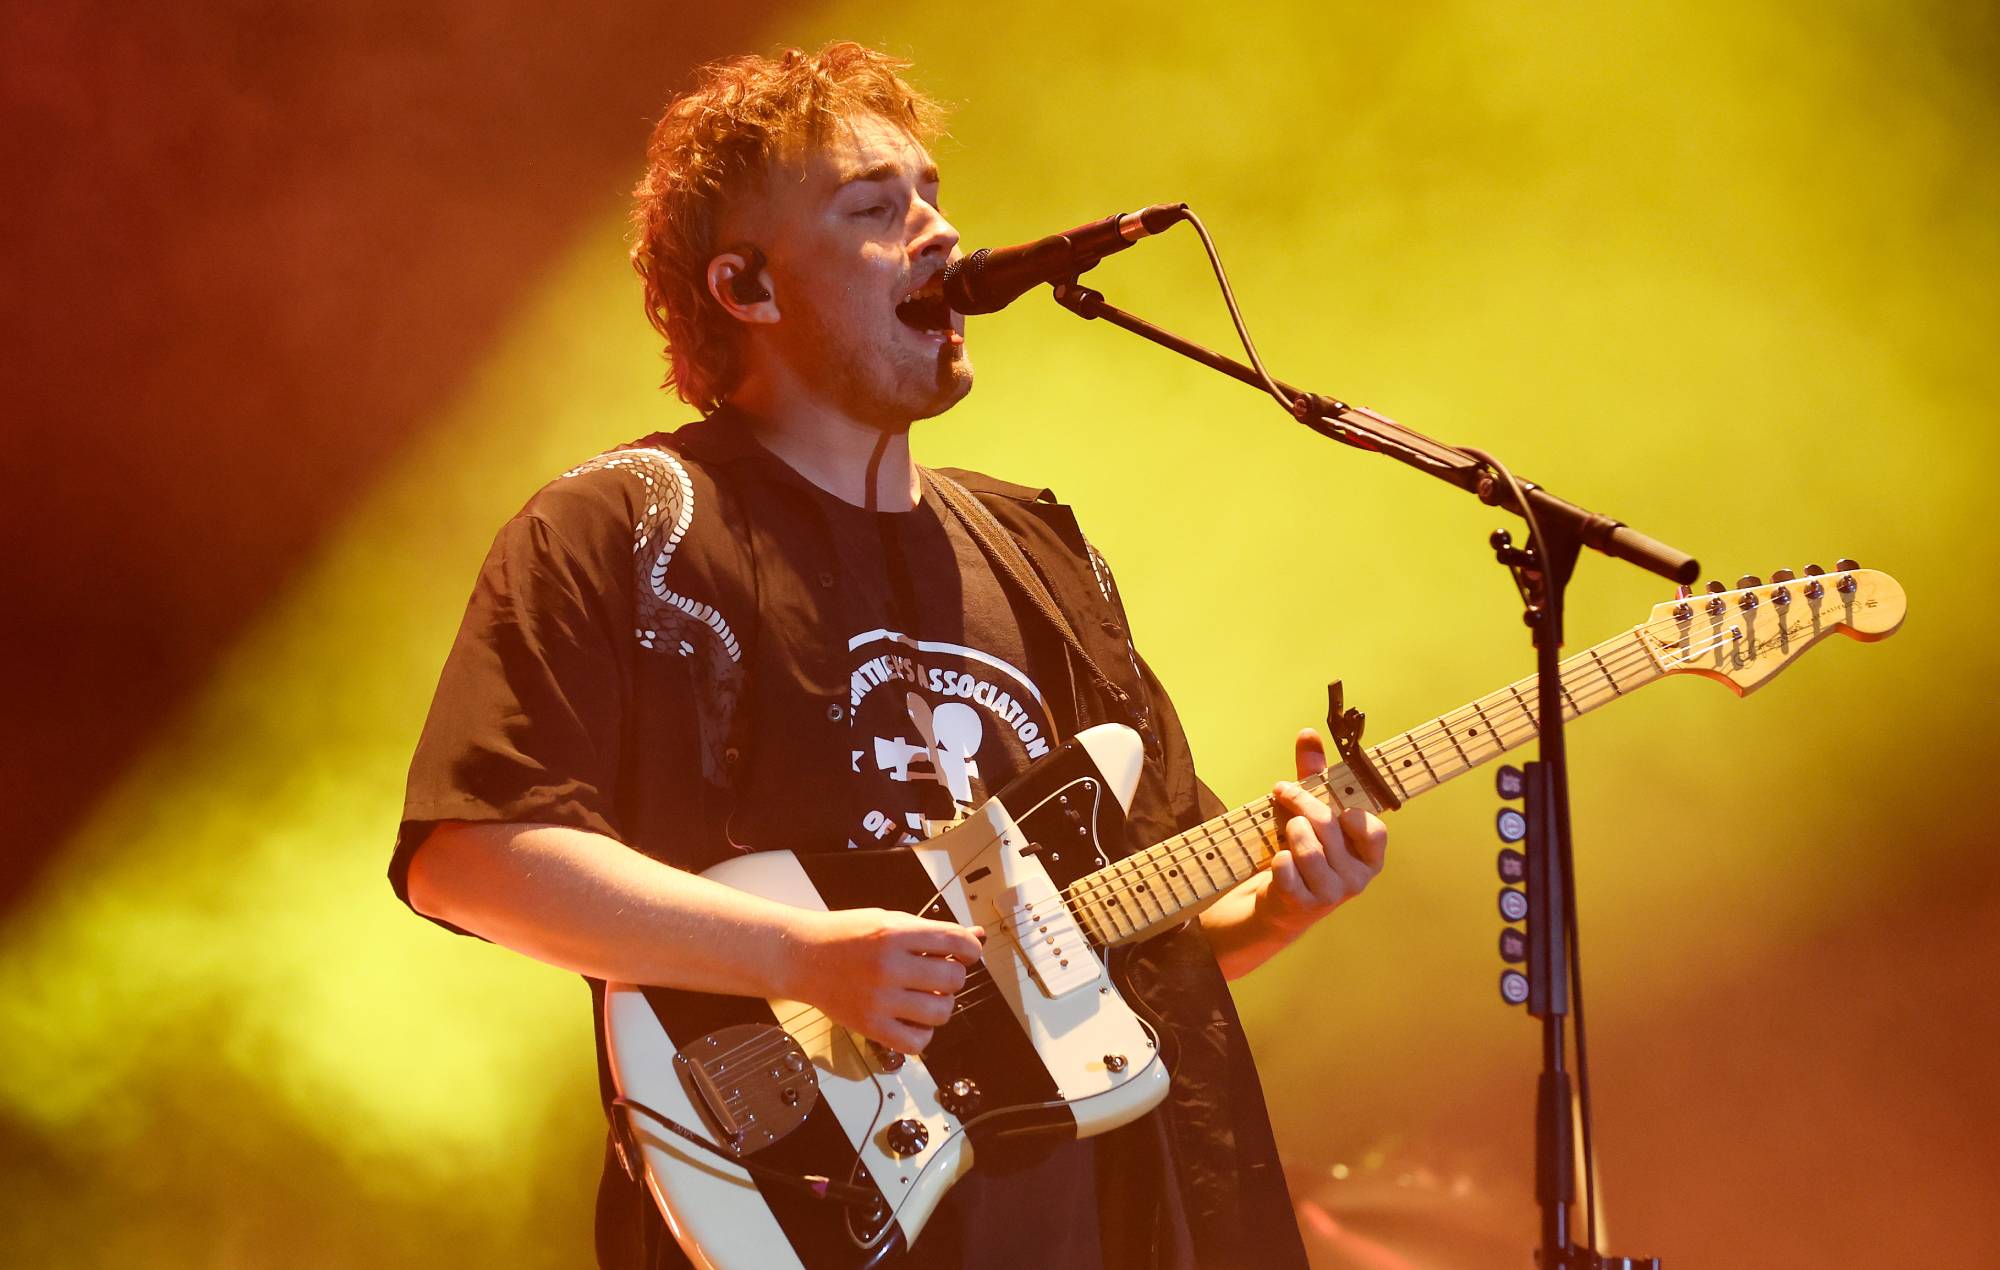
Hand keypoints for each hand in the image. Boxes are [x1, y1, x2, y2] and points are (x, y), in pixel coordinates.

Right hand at [787, 907, 984, 1053]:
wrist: (803, 957)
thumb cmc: (845, 936)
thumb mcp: (890, 920)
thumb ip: (933, 931)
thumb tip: (976, 937)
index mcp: (894, 934)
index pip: (956, 943)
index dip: (971, 949)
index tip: (967, 954)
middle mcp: (888, 967)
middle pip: (953, 979)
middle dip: (953, 976)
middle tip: (938, 973)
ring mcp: (879, 1000)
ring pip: (941, 1011)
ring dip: (942, 1004)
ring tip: (925, 996)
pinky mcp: (870, 1026)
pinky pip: (917, 1042)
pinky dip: (924, 1033)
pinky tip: (914, 1018)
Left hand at [1263, 728, 1388, 932]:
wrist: (1277, 905)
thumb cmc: (1300, 852)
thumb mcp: (1311, 813)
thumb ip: (1314, 776)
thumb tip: (1308, 733)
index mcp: (1369, 857)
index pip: (1373, 829)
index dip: (1349, 812)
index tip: (1329, 801)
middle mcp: (1356, 879)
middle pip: (1327, 825)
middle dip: (1300, 801)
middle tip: (1282, 790)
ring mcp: (1330, 894)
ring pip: (1307, 845)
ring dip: (1289, 829)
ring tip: (1285, 830)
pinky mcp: (1301, 904)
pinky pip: (1286, 867)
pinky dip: (1277, 858)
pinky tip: (1278, 860)